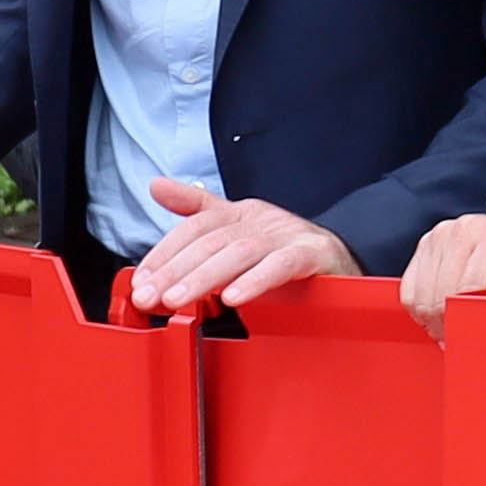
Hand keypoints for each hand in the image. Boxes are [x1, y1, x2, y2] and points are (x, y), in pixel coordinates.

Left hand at [129, 178, 357, 313]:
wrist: (344, 261)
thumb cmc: (286, 251)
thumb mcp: (237, 230)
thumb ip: (196, 210)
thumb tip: (155, 185)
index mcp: (241, 213)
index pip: (194, 227)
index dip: (164, 253)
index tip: (140, 281)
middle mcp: (262, 219)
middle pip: (211, 241)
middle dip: (174, 270)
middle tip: (148, 296)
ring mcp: (288, 235)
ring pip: (239, 252)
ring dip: (203, 277)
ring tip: (177, 300)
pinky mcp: (313, 254)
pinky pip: (282, 266)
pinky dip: (255, 281)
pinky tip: (233, 298)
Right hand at [400, 213, 485, 338]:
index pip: (466, 290)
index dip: (467, 323)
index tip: (479, 340)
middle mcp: (468, 229)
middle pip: (438, 295)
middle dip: (451, 324)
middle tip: (470, 337)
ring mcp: (443, 233)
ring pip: (419, 295)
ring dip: (435, 318)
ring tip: (462, 321)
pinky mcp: (428, 243)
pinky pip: (409, 288)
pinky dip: (422, 307)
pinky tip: (447, 309)